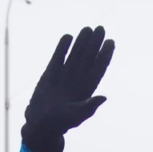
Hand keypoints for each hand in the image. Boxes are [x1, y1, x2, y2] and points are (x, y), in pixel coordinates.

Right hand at [21, 26, 114, 151]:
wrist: (41, 122)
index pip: (100, 66)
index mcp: (88, 87)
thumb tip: (103, 97)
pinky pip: (59, 56)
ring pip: (76, 53)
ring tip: (87, 29)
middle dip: (95, 42)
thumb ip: (89, 107)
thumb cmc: (61, 122)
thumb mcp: (77, 116)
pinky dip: (62, 47)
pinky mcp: (51, 72)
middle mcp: (78, 78)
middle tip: (100, 28)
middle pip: (90, 56)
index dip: (106, 54)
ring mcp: (65, 74)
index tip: (111, 41)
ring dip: (82, 41)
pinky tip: (68, 36)